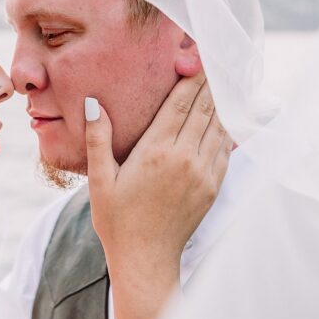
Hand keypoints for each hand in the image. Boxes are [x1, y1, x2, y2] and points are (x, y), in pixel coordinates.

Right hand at [85, 73, 231, 318]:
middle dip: (206, 83)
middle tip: (209, 61)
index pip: (180, 103)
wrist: (146, 260)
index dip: (189, 78)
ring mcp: (203, 173)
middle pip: (203, 109)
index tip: (194, 58)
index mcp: (156, 152)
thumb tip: (93, 102)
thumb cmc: (117, 221)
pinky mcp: (213, 186)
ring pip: (218, 126)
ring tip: (217, 82)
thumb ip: (98, 138)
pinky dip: (225, 128)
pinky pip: (224, 149)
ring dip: (218, 103)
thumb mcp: (99, 179)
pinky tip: (222, 118)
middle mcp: (185, 158)